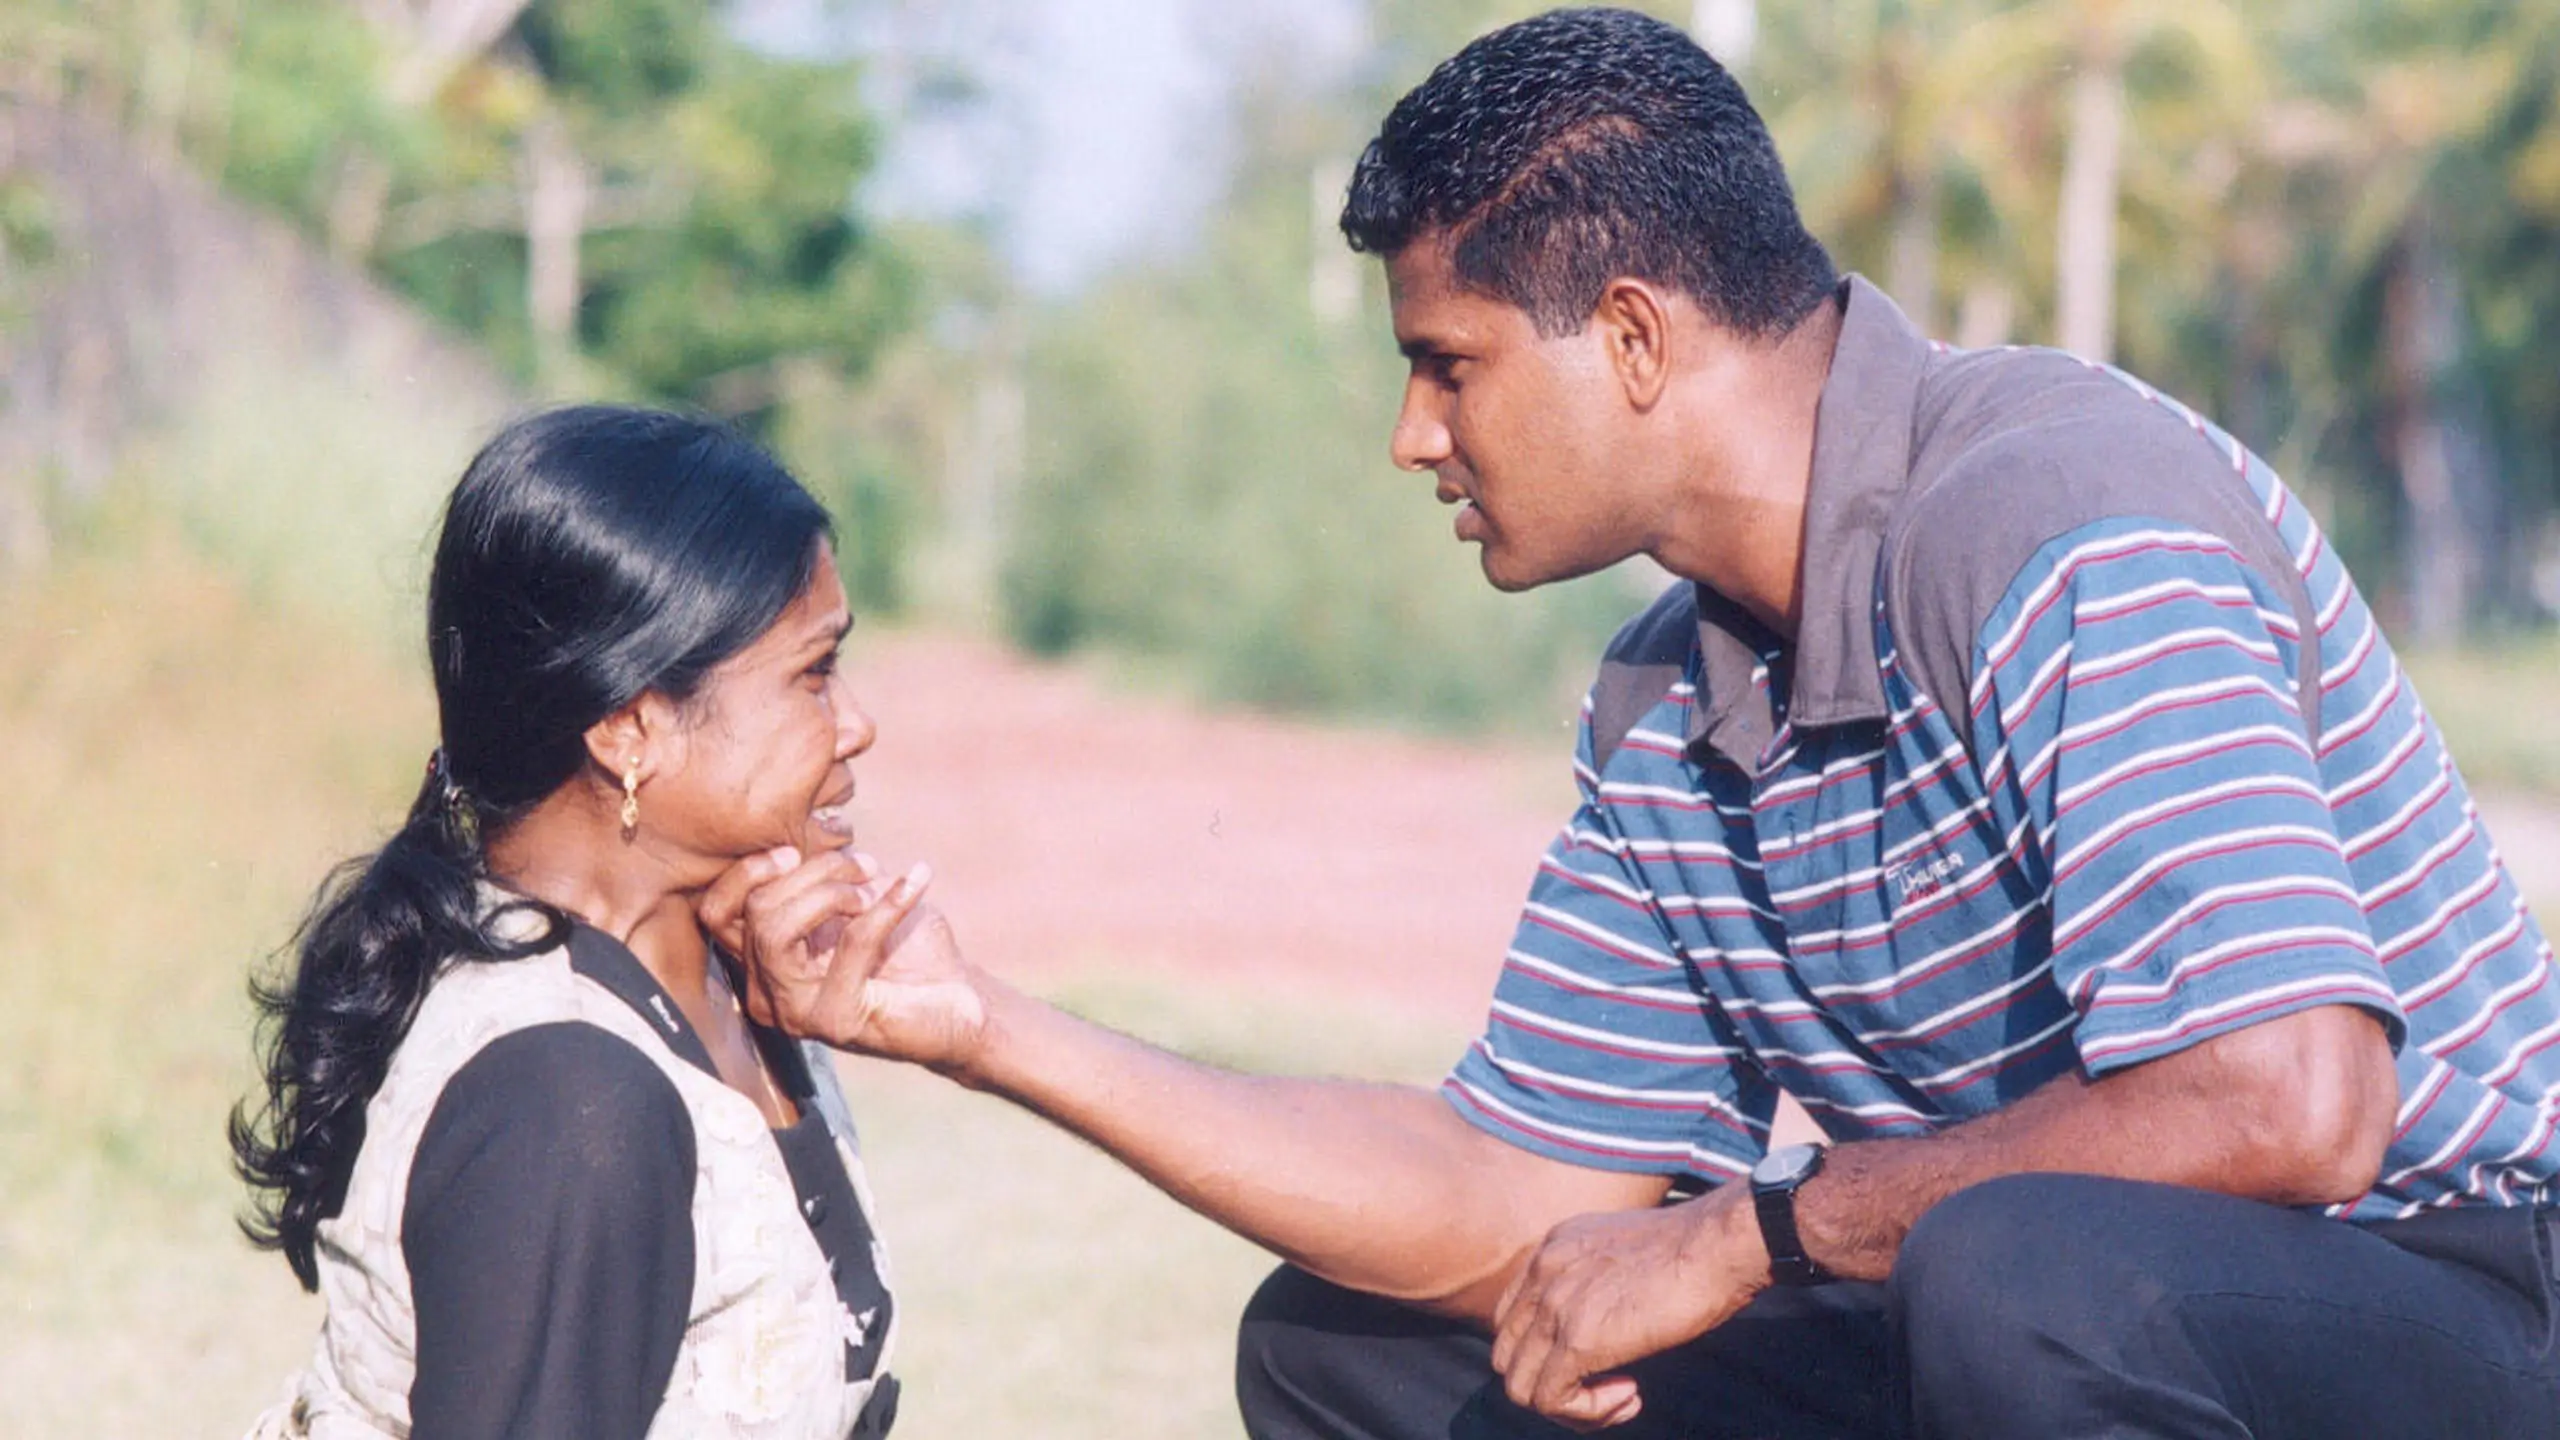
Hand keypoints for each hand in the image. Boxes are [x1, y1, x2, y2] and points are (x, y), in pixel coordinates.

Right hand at [699, 847, 988, 1069]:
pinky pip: (851, 942)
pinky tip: (917, 883)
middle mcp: (766, 994)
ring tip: (875, 885)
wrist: (961, 1001)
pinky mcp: (835, 1020)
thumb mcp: (853, 897)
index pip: (716, 914)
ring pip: (777, 928)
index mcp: (761, 963)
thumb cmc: (908, 947)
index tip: (794, 851)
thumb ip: (816, 877)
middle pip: (755, 910)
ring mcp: (795, 1013)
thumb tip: (795, 843)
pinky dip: (887, 904)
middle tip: (863, 867)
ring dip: (834, 891)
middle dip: (813, 871)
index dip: (748, 873)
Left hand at [1489, 1187, 1767, 1430]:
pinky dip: (1587, 1412)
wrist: (1717, 1244)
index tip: (1597, 1359)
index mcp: (1552, 1250)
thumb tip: (1601, 1328)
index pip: (1512, 1319)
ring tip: (1622, 1396)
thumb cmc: (1693, 1250)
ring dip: (1570, 1406)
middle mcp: (1542, 1273)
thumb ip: (1596, 1283)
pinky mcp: (1577, 1340)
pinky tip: (1630, 1394)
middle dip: (1550, 1385)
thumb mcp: (1623, 1255)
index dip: (1545, 1353)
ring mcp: (1554, 1306)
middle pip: (1508, 1355)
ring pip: (1519, 1386)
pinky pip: (1550, 1400)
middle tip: (1606, 1388)